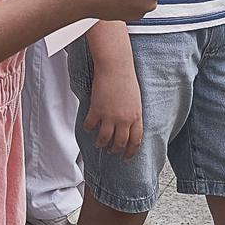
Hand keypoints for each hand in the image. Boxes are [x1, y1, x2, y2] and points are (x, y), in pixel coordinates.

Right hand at [83, 41, 143, 155]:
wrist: (116, 67)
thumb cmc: (127, 80)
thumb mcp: (136, 100)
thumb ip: (133, 115)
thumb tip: (128, 126)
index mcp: (136, 117)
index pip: (135, 141)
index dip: (130, 152)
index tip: (126, 158)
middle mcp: (124, 119)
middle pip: (119, 143)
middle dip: (114, 150)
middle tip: (110, 151)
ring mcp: (110, 115)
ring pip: (104, 138)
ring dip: (101, 143)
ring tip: (99, 144)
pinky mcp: (97, 109)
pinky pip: (90, 125)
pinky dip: (88, 129)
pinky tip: (88, 128)